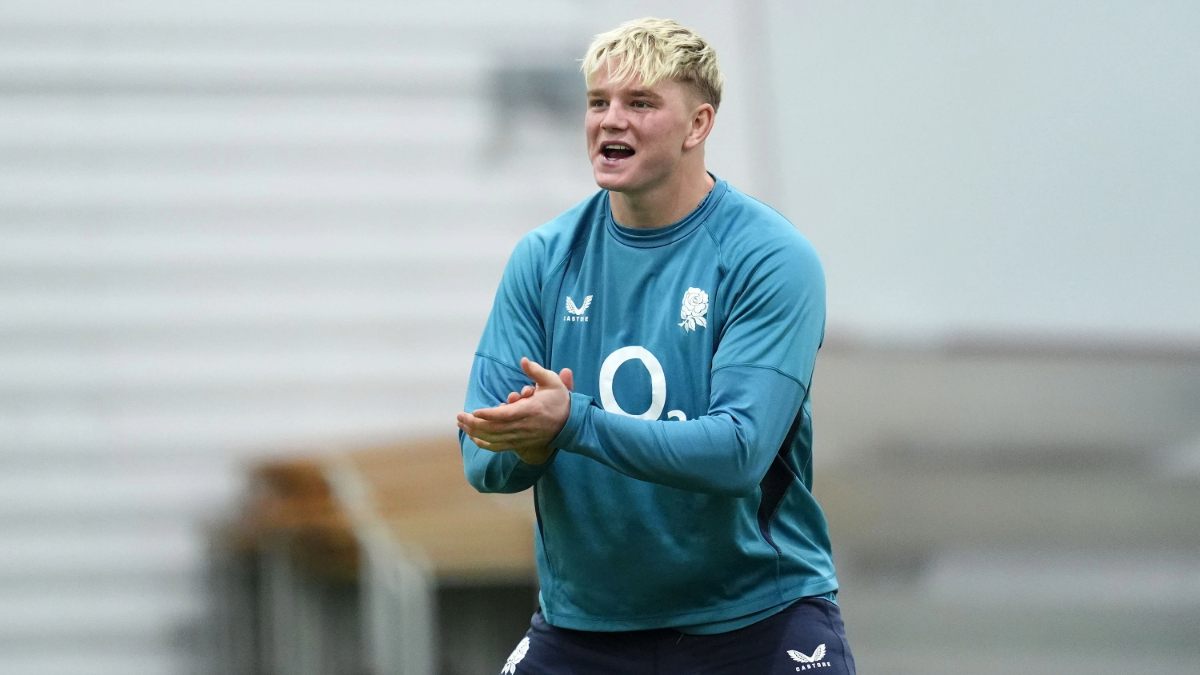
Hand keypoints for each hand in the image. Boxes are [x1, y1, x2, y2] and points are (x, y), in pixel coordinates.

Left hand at [458, 358, 573, 464]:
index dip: (488, 415)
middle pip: (494, 429)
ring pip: (494, 439)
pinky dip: (484, 444)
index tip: (474, 411)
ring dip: (475, 433)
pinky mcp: (520, 443)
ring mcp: (521, 437)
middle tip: (459, 416)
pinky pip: (499, 447)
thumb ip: (536, 371)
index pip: (506, 415)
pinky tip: (473, 438)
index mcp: (531, 410)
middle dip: (474, 424)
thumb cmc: (560, 400)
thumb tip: (523, 360)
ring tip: (461, 425)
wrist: (571, 424)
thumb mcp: (552, 381)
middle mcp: (524, 426)